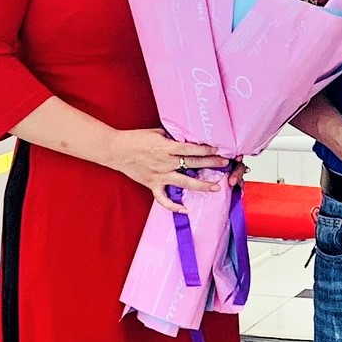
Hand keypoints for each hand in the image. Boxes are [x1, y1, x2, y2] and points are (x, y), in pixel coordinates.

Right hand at [105, 128, 229, 213]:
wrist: (116, 150)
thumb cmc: (135, 139)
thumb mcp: (156, 133)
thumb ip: (172, 138)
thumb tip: (186, 140)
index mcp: (166, 148)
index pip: (190, 148)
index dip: (205, 149)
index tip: (218, 148)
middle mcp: (165, 163)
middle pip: (192, 164)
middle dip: (211, 163)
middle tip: (226, 163)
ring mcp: (159, 175)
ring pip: (184, 183)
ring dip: (201, 186)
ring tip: (216, 187)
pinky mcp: (152, 185)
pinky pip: (164, 199)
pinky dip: (174, 206)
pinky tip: (186, 209)